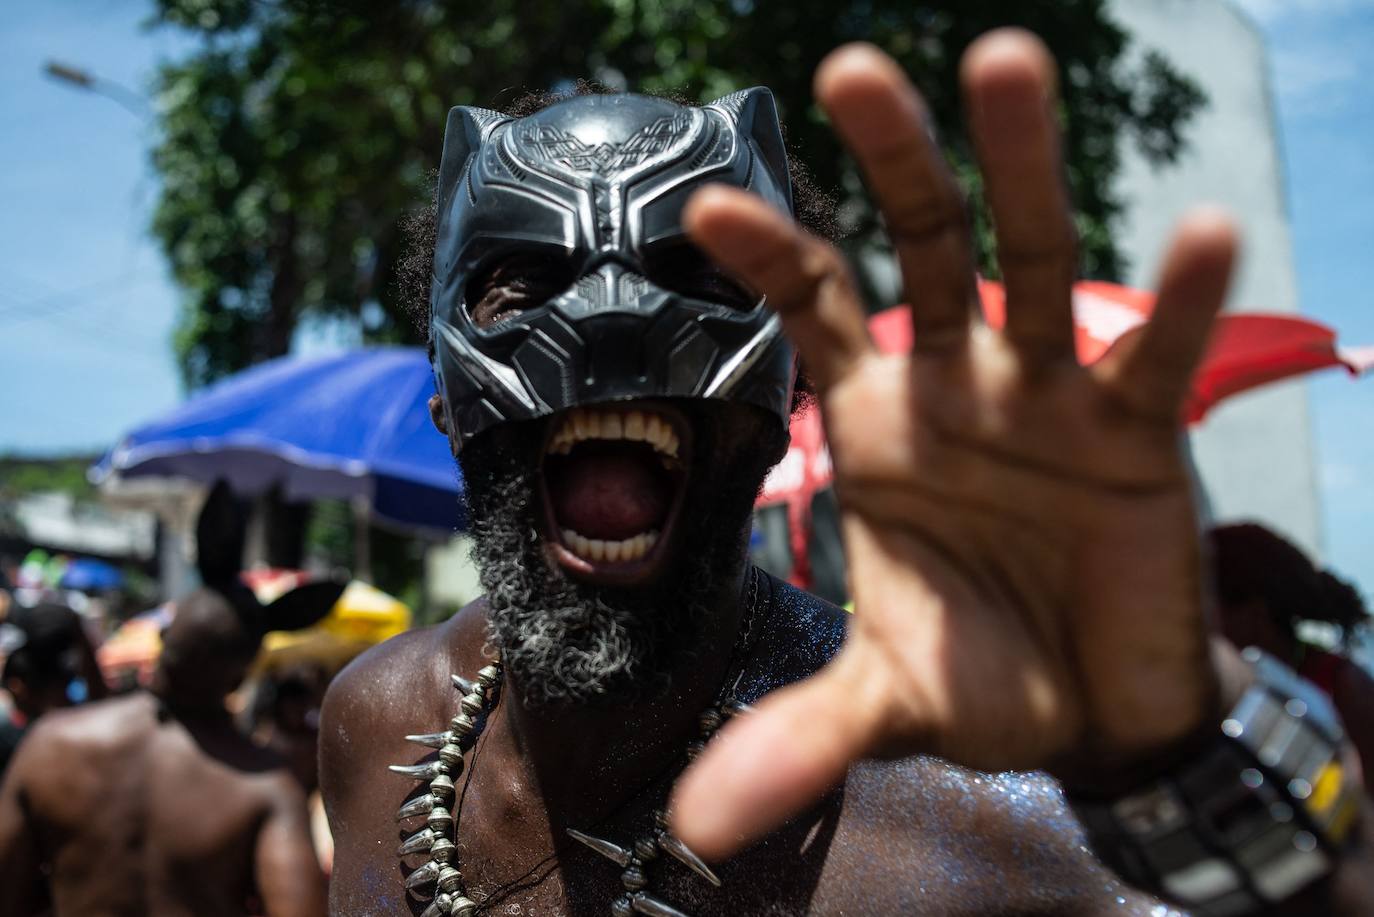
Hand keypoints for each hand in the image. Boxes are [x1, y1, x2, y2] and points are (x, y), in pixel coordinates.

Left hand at [670, 30, 1238, 858]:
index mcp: (876, 424)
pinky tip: (1200, 230)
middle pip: (916, 247)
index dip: (768, 257)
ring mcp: (1049, 396)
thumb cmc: (983, 679)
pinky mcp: (1138, 432)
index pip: (814, 313)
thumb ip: (797, 737)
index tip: (707, 206)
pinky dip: (1178, 299)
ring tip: (1004, 64)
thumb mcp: (884, 701)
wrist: (1097, 714)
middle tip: (855, 70)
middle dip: (893, 162)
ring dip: (1022, 168)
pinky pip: (1154, 357)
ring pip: (1035, 262)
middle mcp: (957, 386)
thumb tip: (694, 832)